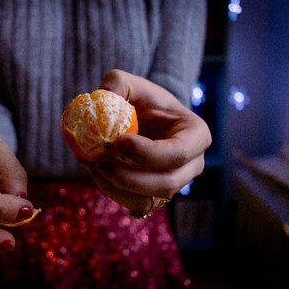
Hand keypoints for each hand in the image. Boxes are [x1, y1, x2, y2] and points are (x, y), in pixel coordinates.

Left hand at [78, 70, 211, 212]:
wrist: (143, 119)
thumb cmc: (143, 100)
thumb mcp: (131, 84)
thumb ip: (117, 82)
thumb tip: (102, 97)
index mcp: (196, 135)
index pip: (178, 153)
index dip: (148, 153)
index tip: (118, 141)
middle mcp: (192, 164)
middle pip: (167, 183)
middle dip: (129, 177)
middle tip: (99, 163)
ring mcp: (175, 183)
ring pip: (149, 200)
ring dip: (116, 187)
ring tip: (93, 165)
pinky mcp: (155, 195)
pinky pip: (135, 205)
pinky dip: (112, 192)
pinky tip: (96, 172)